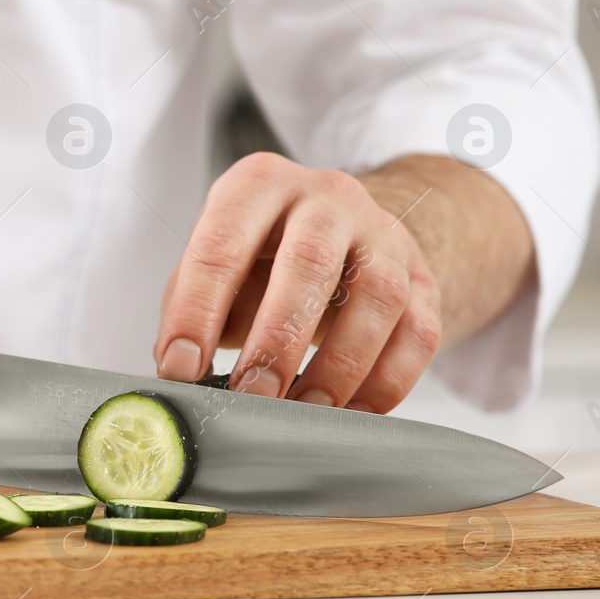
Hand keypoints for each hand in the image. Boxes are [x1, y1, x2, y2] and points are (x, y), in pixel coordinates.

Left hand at [153, 152, 442, 411]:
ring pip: (377, 298)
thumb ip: (188, 309)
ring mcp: (383, 234)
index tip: (180, 369)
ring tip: (302, 412)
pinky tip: (351, 413)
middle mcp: (327, 197)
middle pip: (309, 264)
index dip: (198, 311)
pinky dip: (386, 382)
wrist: (346, 231)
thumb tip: (177, 374)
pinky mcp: (422, 278)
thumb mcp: (215, 263)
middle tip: (250, 395)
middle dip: (276, 339)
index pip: (222, 245)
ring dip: (338, 367)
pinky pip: (418, 333)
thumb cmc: (263, 255)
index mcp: (259, 185)